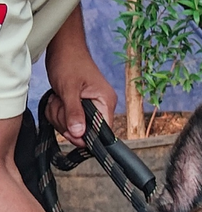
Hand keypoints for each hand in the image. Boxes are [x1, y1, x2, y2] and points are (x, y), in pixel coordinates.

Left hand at [44, 7, 116, 145]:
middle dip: (67, 121)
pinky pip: (68, 120)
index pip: (102, 132)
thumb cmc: (69, 61)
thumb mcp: (69, 88)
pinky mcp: (81, 107)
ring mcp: (91, 107)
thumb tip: (78, 135)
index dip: (86, 136)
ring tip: (57, 98)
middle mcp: (102, 107)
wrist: (63, 46)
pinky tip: (57, 100)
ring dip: (60, 116)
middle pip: (86, 132)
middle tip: (60, 104)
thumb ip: (74, 112)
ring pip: (74, 127)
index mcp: (106, 103)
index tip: (70, 130)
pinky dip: (58, 112)